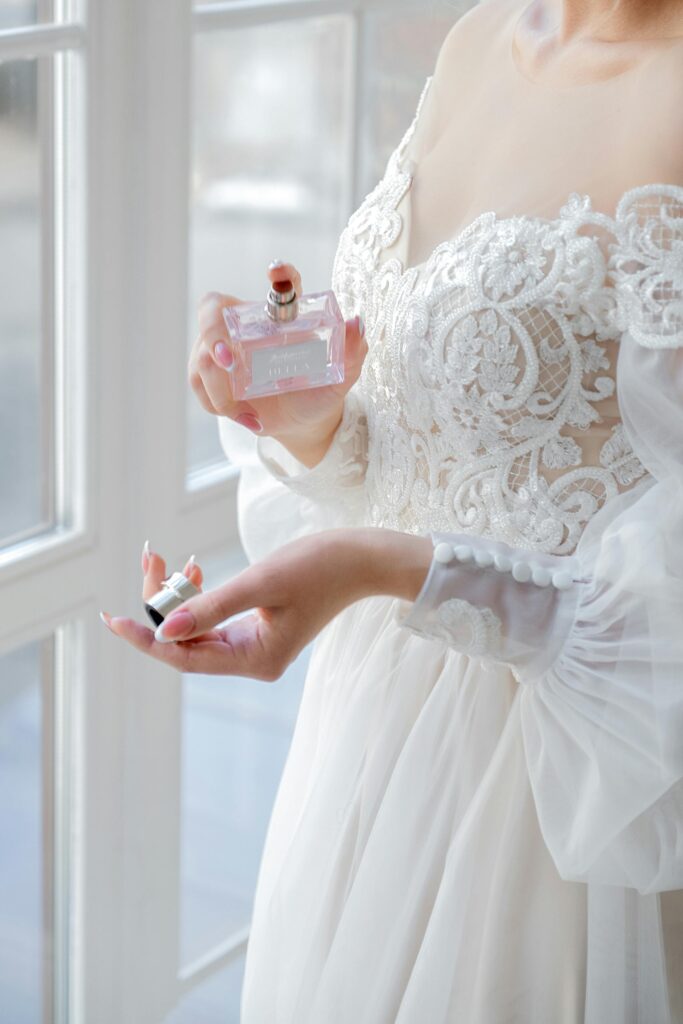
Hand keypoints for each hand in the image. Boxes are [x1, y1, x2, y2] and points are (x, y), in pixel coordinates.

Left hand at [99, 531, 378, 679]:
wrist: (362, 559)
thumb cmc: (320, 568)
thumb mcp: (261, 583)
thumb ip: (211, 608)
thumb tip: (165, 630)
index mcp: (256, 660)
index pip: (185, 658)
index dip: (146, 638)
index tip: (114, 619)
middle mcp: (253, 660)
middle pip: (187, 643)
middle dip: (162, 604)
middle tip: (150, 559)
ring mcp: (256, 646)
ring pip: (197, 629)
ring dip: (178, 597)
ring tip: (167, 559)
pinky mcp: (259, 628)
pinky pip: (213, 620)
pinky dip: (198, 597)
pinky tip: (193, 571)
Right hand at [189, 260, 367, 461]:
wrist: (304, 420)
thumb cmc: (320, 390)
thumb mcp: (340, 376)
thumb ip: (350, 352)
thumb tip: (357, 324)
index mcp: (283, 315)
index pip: (282, 283)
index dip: (280, 274)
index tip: (278, 272)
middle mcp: (247, 325)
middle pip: (211, 309)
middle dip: (212, 333)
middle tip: (230, 360)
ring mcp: (223, 350)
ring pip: (201, 358)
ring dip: (219, 388)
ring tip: (250, 414)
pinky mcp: (210, 377)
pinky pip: (199, 385)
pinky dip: (221, 405)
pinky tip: (250, 420)